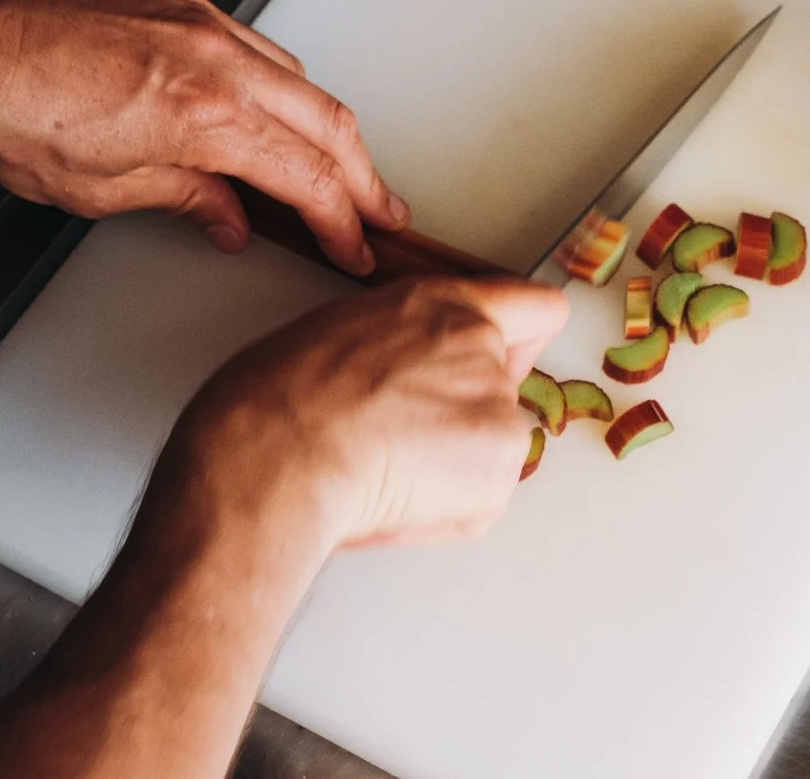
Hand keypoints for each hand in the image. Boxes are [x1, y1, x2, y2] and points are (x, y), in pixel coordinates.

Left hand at [0, 0, 408, 273]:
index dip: (342, 219)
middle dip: (366, 175)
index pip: (306, 176)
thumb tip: (229, 219)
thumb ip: (184, 199)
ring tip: (335, 163)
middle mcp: (216, 59)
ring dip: (328, 127)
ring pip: (300, 76)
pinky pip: (256, 42)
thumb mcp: (97, 188)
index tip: (353, 245)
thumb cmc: (7, 106)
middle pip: (330, 122)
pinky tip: (272, 105)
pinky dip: (279, 83)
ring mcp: (202, 19)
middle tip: (382, 209)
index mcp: (203, 117)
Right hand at [172, 277, 569, 560]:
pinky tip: (396, 496)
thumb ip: (408, 338)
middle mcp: (482, 349)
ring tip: (389, 467)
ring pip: (493, 442)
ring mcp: (497, 411)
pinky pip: (483, 495)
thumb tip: (416, 370)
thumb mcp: (348, 327)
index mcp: (444, 303)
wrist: (274, 458)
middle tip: (404, 430)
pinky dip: (449, 505)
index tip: (504, 354)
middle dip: (468, 405)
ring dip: (457, 458)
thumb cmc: (279, 396)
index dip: (520, 336)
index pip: (536, 307)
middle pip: (507, 383)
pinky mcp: (497, 476)